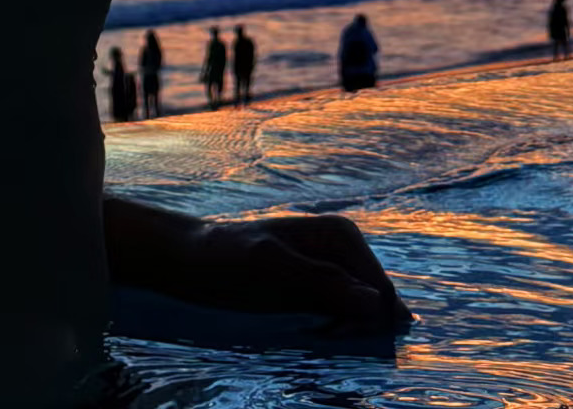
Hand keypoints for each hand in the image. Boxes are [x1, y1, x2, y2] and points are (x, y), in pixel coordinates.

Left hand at [185, 212, 410, 331]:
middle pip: (373, 306)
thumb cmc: (227, 258)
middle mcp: (343, 252)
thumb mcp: (271, 267)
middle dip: (351, 329)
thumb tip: (377, 304)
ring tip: (304, 334)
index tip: (329, 336)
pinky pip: (340, 319)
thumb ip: (323, 283)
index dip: (365, 322)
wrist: (193, 261)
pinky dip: (329, 334)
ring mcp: (330, 273)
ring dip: (339, 335)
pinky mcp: (316, 293)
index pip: (380, 291)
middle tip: (313, 337)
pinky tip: (306, 334)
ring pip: (358, 317)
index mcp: (342, 235)